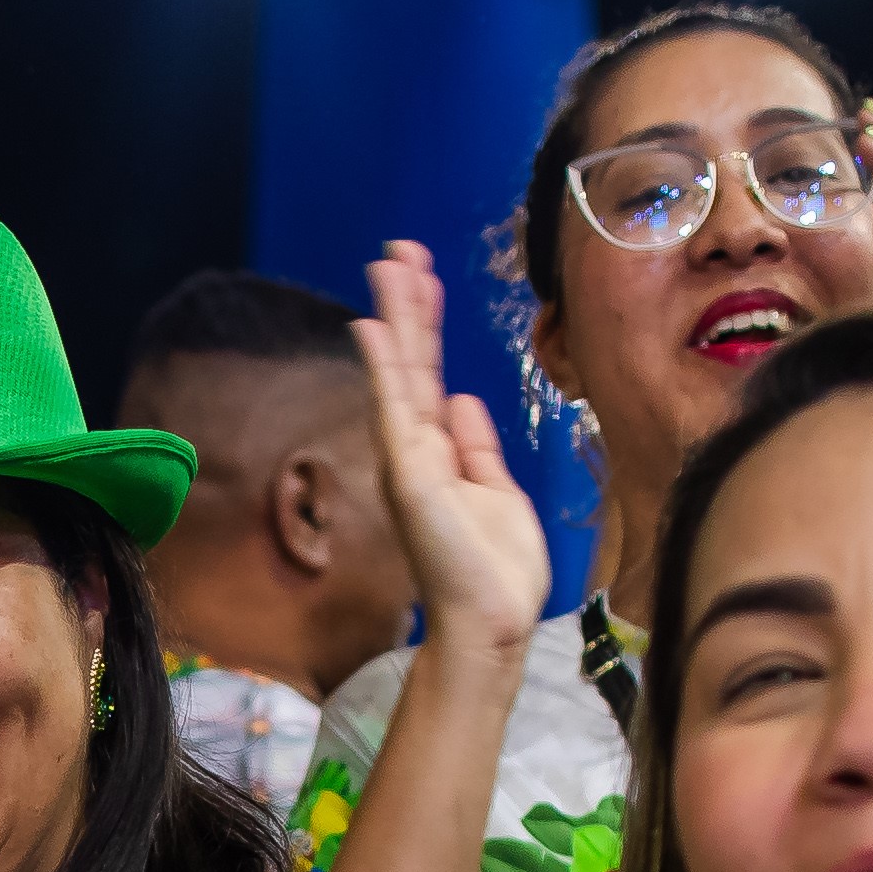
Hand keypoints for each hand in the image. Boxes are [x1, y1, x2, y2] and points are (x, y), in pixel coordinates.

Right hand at [353, 239, 551, 657]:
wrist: (491, 622)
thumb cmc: (497, 572)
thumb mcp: (498, 492)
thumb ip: (476, 446)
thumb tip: (460, 399)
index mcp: (441, 452)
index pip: (431, 374)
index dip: (429, 324)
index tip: (424, 277)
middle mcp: (418, 450)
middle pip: (412, 362)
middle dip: (408, 304)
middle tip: (400, 249)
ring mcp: (409, 459)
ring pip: (401, 373)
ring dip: (395, 317)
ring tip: (388, 263)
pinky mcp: (409, 473)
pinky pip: (395, 408)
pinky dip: (385, 365)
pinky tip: (374, 325)